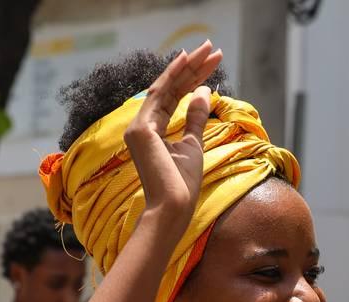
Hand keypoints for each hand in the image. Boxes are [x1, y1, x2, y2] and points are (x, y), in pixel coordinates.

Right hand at [123, 43, 223, 219]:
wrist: (174, 207)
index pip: (172, 97)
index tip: (210, 63)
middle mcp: (140, 126)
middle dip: (191, 67)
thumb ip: (196, 117)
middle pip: (169, 88)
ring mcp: (137, 127)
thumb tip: (204, 90)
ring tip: (207, 50)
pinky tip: (187, 61)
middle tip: (212, 48)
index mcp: (151, 131)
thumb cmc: (183, 184)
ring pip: (165, 87)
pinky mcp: (140, 130)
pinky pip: (159, 95)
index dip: (191, 78)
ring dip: (187, 67)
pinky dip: (173, 77)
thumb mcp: (194, 144)